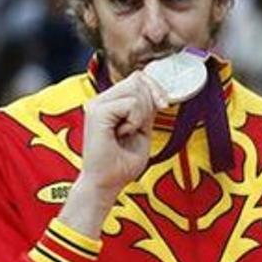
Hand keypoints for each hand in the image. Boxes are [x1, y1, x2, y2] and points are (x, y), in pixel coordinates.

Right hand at [59, 72, 168, 237]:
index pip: (137, 78)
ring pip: (136, 89)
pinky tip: (123, 134)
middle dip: (152, 100)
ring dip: (142, 113)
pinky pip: (131, 104)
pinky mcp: (97, 112)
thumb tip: (157, 92)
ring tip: (128, 131)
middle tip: (142, 126)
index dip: (155, 87)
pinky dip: (135, 120)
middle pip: (138, 79)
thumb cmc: (121, 164)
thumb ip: (146, 110)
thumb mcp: (143, 131)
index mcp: (109, 103)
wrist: (106, 183)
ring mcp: (96, 104)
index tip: (164, 105)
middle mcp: (100, 100)